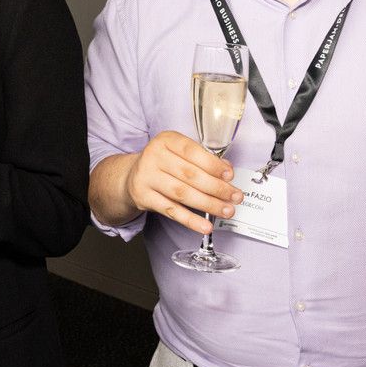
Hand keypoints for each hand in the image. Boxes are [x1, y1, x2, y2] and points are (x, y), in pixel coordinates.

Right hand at [94, 131, 242, 235]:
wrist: (130, 177)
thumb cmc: (162, 163)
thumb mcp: (179, 154)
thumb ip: (202, 159)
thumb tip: (227, 170)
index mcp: (165, 140)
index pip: (192, 152)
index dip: (213, 165)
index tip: (230, 176)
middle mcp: (153, 156)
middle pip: (190, 175)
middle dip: (217, 188)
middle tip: (235, 196)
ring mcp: (146, 177)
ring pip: (182, 194)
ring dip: (208, 204)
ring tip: (226, 211)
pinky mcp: (143, 197)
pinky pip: (171, 211)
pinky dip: (190, 220)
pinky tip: (205, 226)